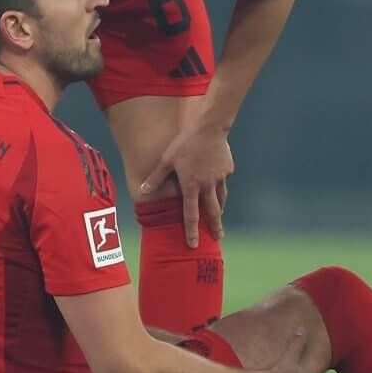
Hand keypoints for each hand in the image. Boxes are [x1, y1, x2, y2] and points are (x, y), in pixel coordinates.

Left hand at [137, 122, 233, 247]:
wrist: (208, 127)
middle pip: (213, 212)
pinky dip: (220, 184)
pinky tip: (217, 181)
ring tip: (219, 216)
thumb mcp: (166, 160)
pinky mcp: (227, 169)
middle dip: (215, 227)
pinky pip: (223, 180)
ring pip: (221, 198)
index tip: (193, 245)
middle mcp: (207, 186)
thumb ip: (156, 178)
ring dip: (219, 209)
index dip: (191, 231)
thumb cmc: (184, 143)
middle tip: (218, 238)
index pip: (191, 215)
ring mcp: (219, 177)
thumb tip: (143, 192)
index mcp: (191, 186)